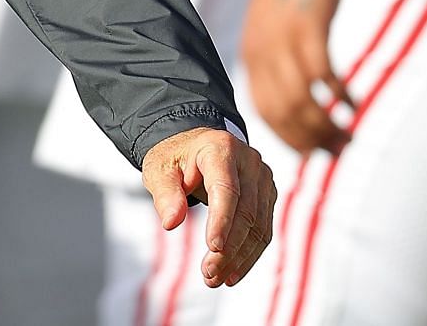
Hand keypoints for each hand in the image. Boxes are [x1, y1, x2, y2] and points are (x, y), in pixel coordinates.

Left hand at [140, 126, 276, 287]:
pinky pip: (263, 230)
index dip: (222, 220)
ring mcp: (263, 178)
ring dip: (240, 257)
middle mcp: (249, 161)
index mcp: (221, 148)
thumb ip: (165, 194)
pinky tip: (232, 273)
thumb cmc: (175, 159)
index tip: (213, 248)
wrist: (196, 146)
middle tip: (209, 275)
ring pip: (258, 225)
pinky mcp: (268, 195)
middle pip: (246, 211)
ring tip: (216, 279)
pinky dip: (249, 254)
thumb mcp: (159, 170)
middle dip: (229, 248)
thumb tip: (171, 224)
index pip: (226, 189)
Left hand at [242, 0, 354, 153]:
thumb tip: (297, 95)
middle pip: (282, 113)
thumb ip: (279, 60)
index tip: (312, 155)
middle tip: (338, 153)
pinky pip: (322, 73)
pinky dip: (338, 94)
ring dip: (326, 125)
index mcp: (252, 56)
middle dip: (310, 140)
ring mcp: (283, 40)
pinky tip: (352, 103)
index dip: (288, 138)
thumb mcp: (275, 28)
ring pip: (301, 100)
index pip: (263, 112)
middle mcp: (261, 53)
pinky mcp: (308, 26)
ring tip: (348, 135)